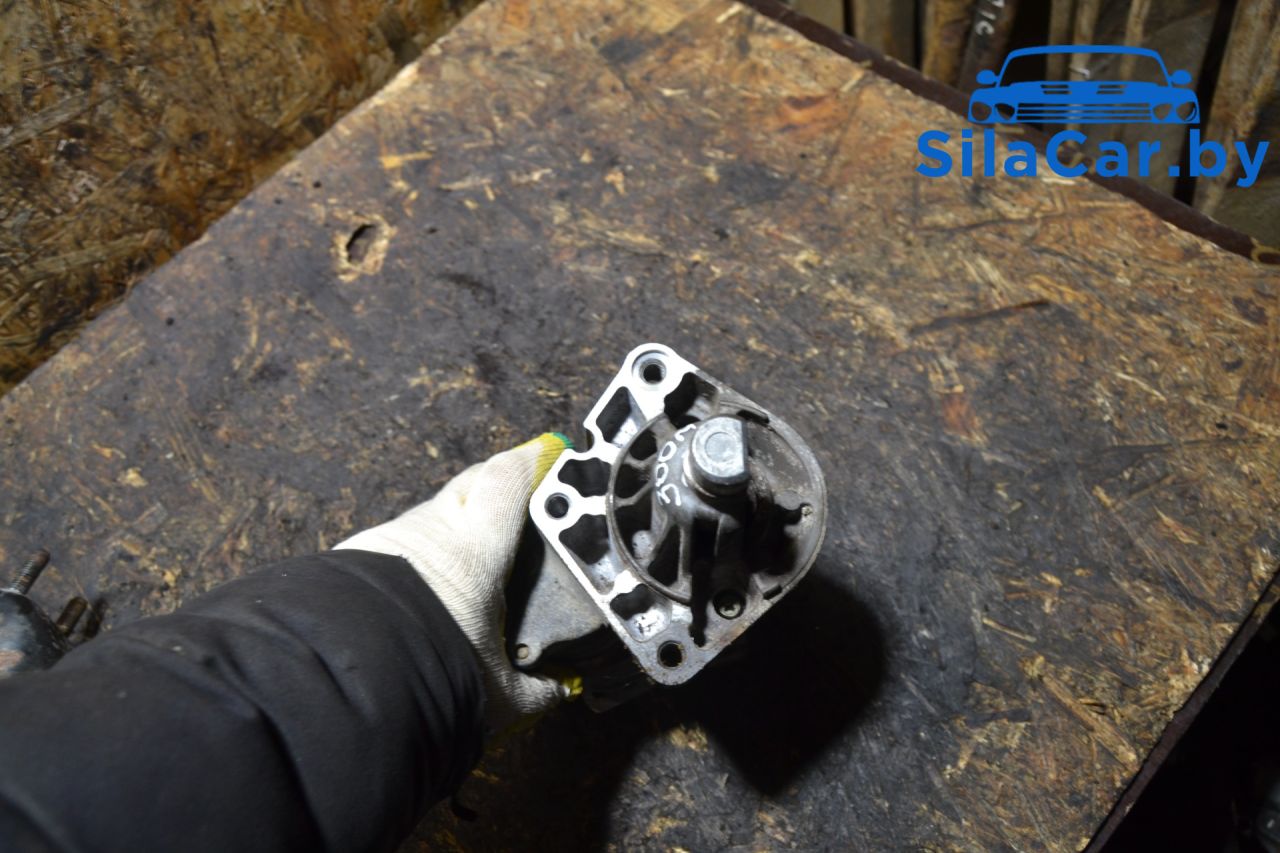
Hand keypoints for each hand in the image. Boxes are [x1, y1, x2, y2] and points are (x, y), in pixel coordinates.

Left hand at [336, 433, 571, 733]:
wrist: (346, 677)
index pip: (509, 481)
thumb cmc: (432, 672)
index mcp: (478, 549)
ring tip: (464, 566)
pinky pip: (396, 547)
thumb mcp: (497, 693)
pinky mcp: (355, 557)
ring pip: (430, 518)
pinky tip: (417, 592)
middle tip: (515, 499)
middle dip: (495, 482)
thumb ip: (535, 691)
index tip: (548, 452)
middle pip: (470, 482)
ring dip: (450, 530)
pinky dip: (414, 560)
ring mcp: (391, 539)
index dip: (531, 461)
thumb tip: (559, 693)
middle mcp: (434, 530)